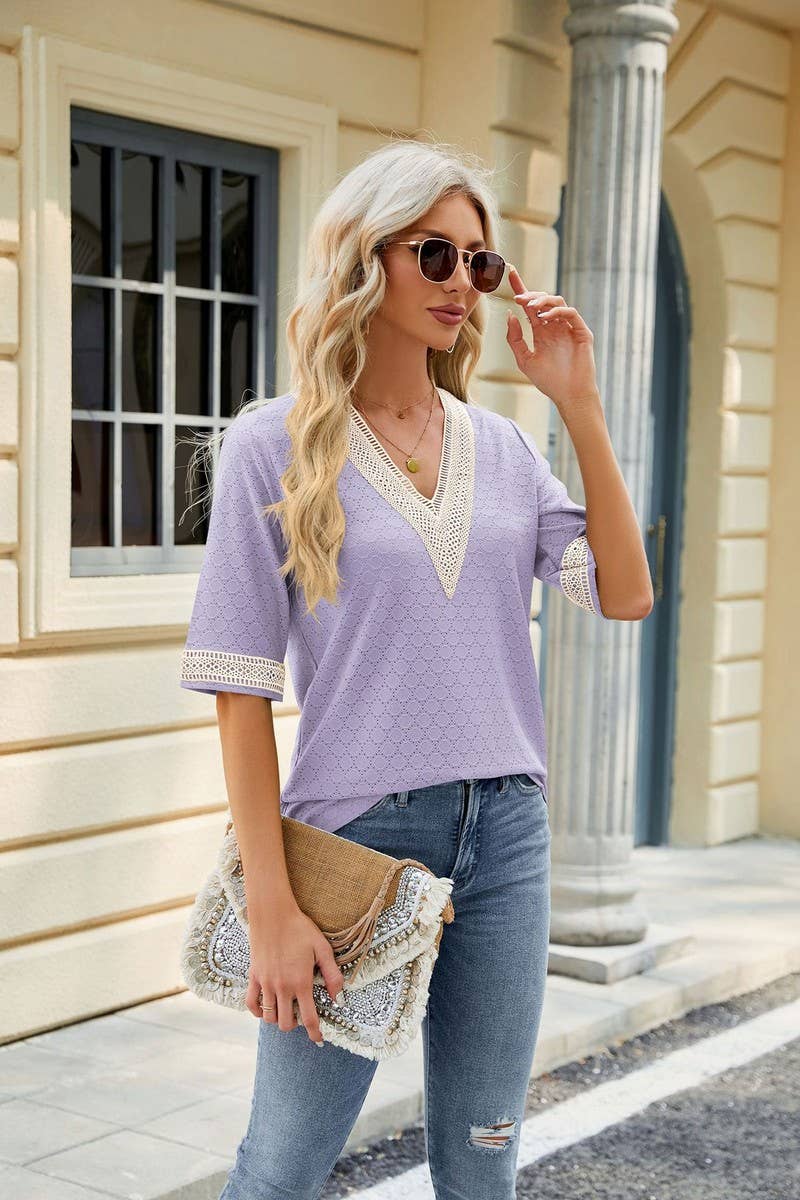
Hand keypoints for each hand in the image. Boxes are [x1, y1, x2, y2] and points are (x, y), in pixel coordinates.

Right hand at [245, 905, 345, 1045]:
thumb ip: (332, 975)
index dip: (315, 1033)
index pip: (309, 1018)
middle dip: (296, 1025)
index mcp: (301, 982)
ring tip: (286, 1009)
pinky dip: (258, 1011)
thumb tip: (340, 998)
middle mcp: (282, 987)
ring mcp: (265, 983)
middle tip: (301, 1014)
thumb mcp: (322, 948)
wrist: (273, 914)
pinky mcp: (254, 977)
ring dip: (278, 1019)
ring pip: (269, 1018)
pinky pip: (251, 1004)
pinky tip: (266, 1006)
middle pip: (287, 1023)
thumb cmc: (300, 928)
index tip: (319, 1040)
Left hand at [505, 265, 600, 414]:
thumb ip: (515, 339)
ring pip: (557, 302)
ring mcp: (568, 328)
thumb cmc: (548, 381)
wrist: (569, 395)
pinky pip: (570, 313)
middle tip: (518, 298)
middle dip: (530, 295)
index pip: (530, 306)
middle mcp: (555, 326)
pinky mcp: (581, 332)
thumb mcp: (525, 360)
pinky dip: (557, 311)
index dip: (521, 288)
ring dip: (542, 301)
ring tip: (530, 307)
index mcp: (542, 332)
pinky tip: (546, 317)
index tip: (510, 273)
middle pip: (542, 300)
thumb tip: (510, 315)